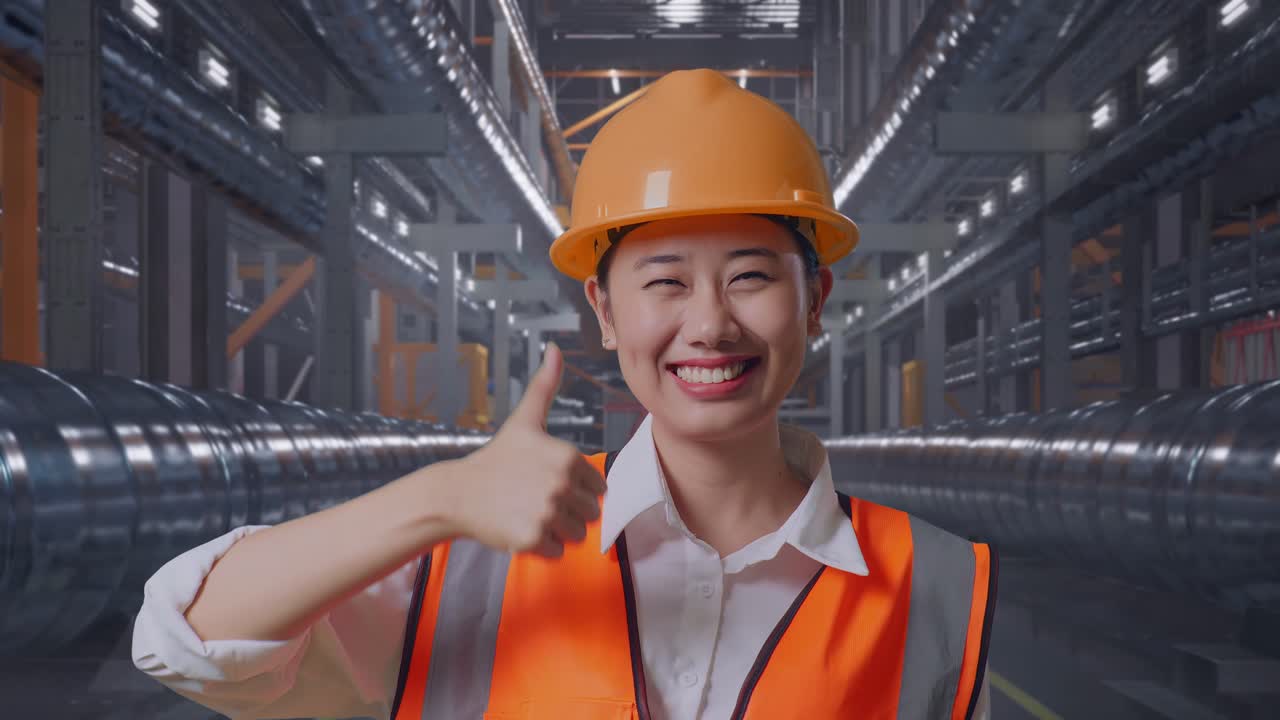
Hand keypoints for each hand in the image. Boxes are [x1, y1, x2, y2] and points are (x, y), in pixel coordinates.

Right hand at [442, 342, 606, 557]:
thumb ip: (546, 386)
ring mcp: (547, 512)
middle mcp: (562, 484)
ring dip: (557, 530)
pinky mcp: (533, 538)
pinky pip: (558, 552)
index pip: (598, 489)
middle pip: (590, 514)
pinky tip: (520, 528)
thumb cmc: (497, 458)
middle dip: (568, 512)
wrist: (458, 493)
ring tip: (529, 513)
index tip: (549, 482)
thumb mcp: (525, 420)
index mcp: (569, 457)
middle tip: (537, 500)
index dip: (576, 489)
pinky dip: (542, 547)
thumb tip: (556, 349)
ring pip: (577, 535)